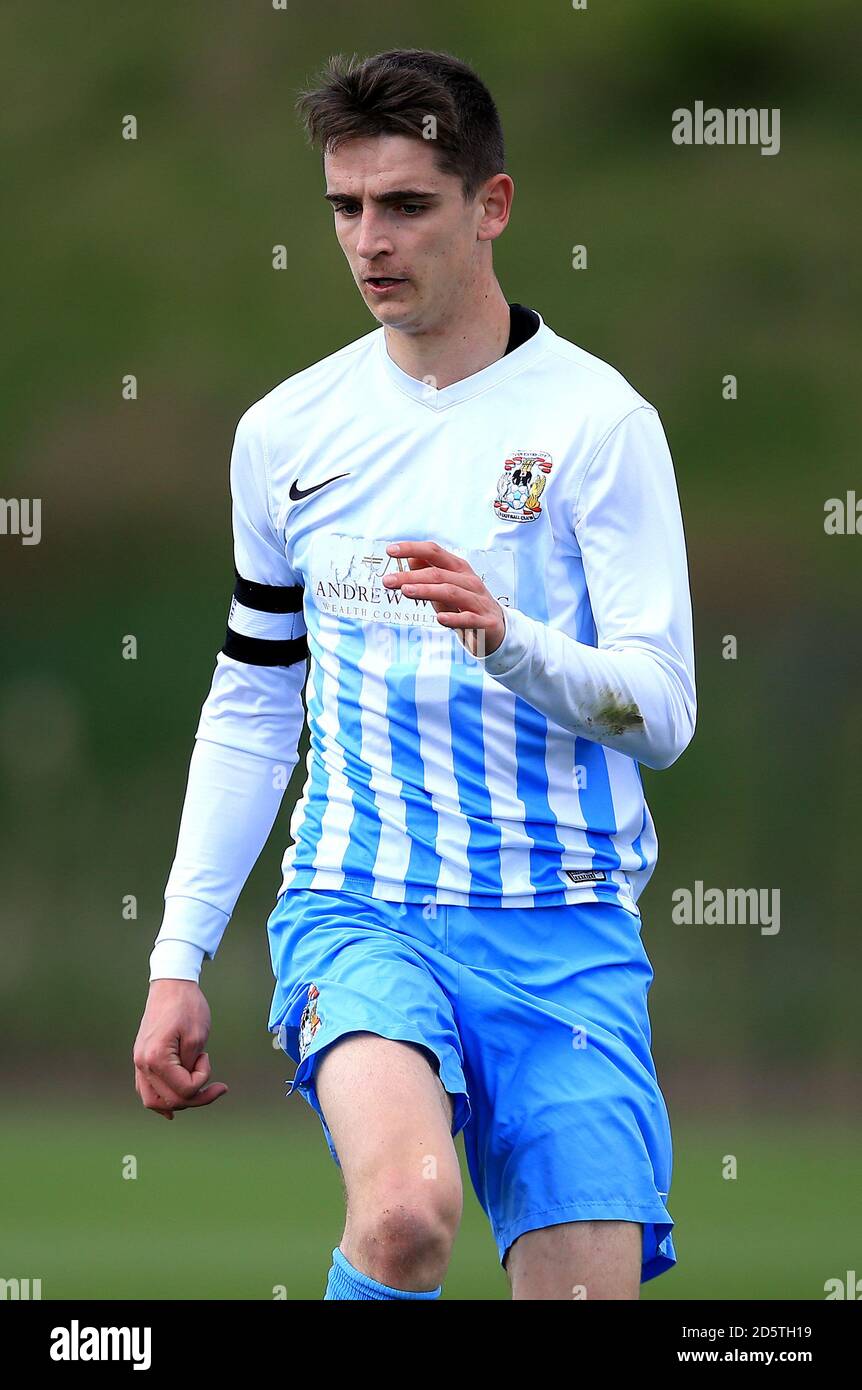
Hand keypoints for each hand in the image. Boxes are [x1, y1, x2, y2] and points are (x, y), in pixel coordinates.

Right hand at [132, 980, 227, 1119]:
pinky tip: (171, 1108)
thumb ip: (192, 1067)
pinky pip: (146, 1089)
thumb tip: (189, 1087)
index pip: (183, 1090)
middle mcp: (142, 1064)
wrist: (171, 984)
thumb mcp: (198, 1037)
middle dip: (197, 1097)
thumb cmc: (187, 1006)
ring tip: (199, 1098)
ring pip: (153, 1101)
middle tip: (218, 1086)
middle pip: (170, 1100)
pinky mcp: (141, 1058)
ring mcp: (139, 1062)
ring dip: (178, 1102)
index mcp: (156, 1058)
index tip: (206, 1056)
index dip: (202, 1080)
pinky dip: (160, 1099)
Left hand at [383, 540, 506, 657]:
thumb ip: (430, 572)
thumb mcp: (446, 587)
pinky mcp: (485, 622)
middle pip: (438, 573)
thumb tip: (410, 557)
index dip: (412, 548)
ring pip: (451, 592)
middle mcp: (469, 581)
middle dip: (411, 576)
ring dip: (427, 591)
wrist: (497, 630)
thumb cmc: (466, 606)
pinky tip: (440, 619)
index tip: (391, 550)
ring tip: (406, 591)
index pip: (434, 552)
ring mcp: (478, 601)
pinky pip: (468, 618)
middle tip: (388, 581)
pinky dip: (454, 618)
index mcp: (459, 569)